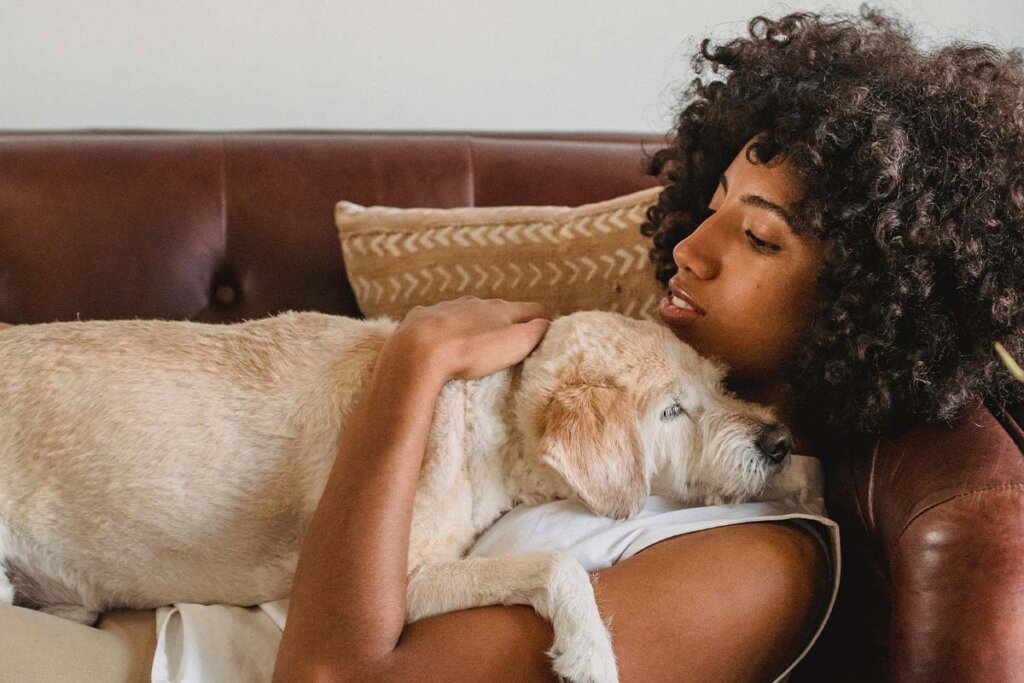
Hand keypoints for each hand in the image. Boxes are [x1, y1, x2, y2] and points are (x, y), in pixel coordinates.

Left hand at [386, 296, 550, 382]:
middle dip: (505, 323)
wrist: (418, 352)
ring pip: (466, 313)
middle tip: (509, 343)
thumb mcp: (515, 344)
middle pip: (497, 310)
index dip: (542, 321)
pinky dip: (443, 329)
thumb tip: (548, 324)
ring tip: (473, 345)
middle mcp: (474, 303)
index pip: (531, 309)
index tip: (546, 333)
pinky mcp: (420, 318)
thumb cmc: (471, 351)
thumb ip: (536, 332)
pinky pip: (436, 320)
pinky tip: (438, 343)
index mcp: (499, 308)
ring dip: (473, 325)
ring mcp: (445, 308)